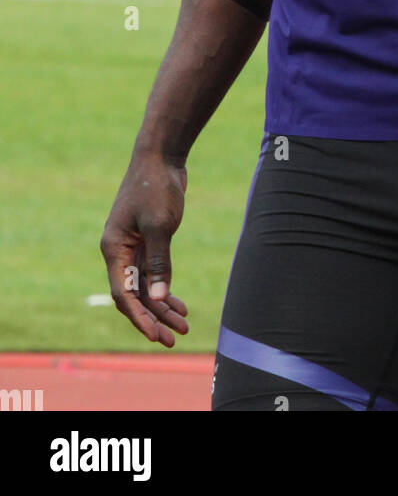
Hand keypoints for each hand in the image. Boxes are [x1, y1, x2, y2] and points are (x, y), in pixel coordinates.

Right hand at [100, 155, 189, 346]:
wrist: (161, 157)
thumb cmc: (156, 187)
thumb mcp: (160, 225)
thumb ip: (159, 263)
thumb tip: (157, 299)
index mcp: (114, 249)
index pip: (123, 294)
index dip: (139, 317)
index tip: (156, 336)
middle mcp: (119, 252)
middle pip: (134, 295)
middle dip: (153, 318)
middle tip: (175, 339)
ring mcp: (133, 247)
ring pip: (145, 287)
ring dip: (162, 307)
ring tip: (184, 325)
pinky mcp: (147, 241)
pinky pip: (153, 274)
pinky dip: (165, 289)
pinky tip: (179, 305)